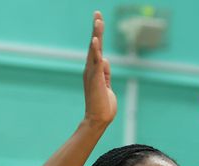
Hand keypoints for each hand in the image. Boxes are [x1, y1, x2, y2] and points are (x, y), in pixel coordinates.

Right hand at [83, 11, 116, 125]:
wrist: (99, 119)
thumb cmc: (103, 105)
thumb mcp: (107, 86)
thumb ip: (106, 73)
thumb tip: (105, 60)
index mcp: (95, 70)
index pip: (97, 49)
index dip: (98, 35)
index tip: (98, 20)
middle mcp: (91, 69)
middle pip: (95, 45)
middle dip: (97, 29)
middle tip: (97, 13)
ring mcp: (92, 73)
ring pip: (95, 50)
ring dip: (97, 35)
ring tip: (98, 20)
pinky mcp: (95, 78)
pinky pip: (96, 62)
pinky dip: (95, 51)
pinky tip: (95, 40)